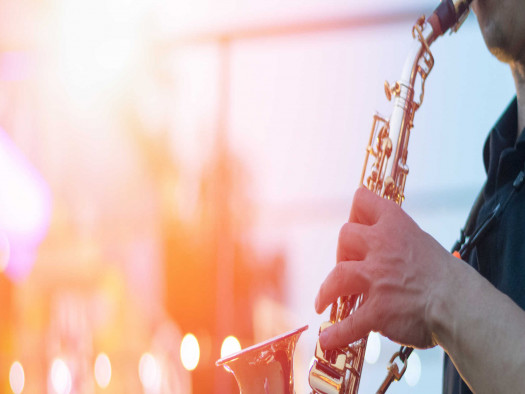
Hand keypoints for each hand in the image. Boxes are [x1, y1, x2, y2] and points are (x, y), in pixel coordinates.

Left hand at [314, 187, 453, 349]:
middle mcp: (382, 246)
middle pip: (345, 235)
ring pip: (337, 276)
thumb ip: (398, 243)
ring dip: (326, 291)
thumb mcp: (422, 243)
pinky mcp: (378, 309)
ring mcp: (377, 278)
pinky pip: (349, 323)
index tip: (355, 223)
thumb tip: (385, 252)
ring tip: (322, 302)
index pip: (363, 200)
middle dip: (342, 251)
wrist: (462, 305)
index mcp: (396, 226)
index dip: (356, 211)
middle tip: (348, 265)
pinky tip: (328, 339)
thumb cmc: (447, 277)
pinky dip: (336, 333)